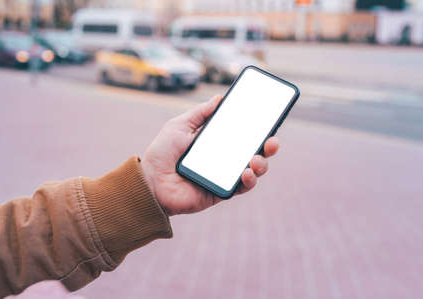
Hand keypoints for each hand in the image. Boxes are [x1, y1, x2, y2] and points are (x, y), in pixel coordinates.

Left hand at [141, 95, 279, 215]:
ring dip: (262, 164)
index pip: (243, 134)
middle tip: (273, 141)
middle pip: (254, 152)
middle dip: (269, 146)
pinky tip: (247, 172)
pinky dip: (249, 180)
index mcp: (216, 142)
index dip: (258, 128)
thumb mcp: (179, 125)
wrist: (150, 181)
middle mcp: (224, 159)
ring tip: (257, 159)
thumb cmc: (162, 153)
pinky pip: (241, 187)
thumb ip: (200, 113)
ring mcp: (224, 176)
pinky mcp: (221, 192)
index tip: (270, 119)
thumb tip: (220, 97)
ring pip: (253, 170)